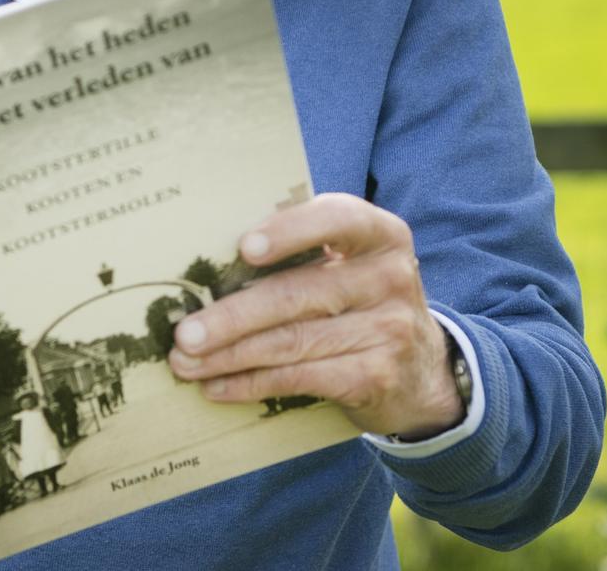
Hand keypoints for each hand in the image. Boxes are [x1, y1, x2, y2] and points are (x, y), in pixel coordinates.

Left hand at [165, 192, 464, 437]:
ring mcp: (388, 329)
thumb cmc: (362, 302)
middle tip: (184, 332)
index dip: (289, 231)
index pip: (337, 219)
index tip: (244, 248)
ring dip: (229, 355)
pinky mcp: (376, 375)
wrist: (423, 370)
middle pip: (297, 294)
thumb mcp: (352, 264)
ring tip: (185, 362)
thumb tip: (212, 264)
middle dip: (231, 316)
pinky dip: (251, 384)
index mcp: (380, 234)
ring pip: (292, 341)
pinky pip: (301, 378)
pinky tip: (217, 386)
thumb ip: (306, 251)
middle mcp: (390, 277)